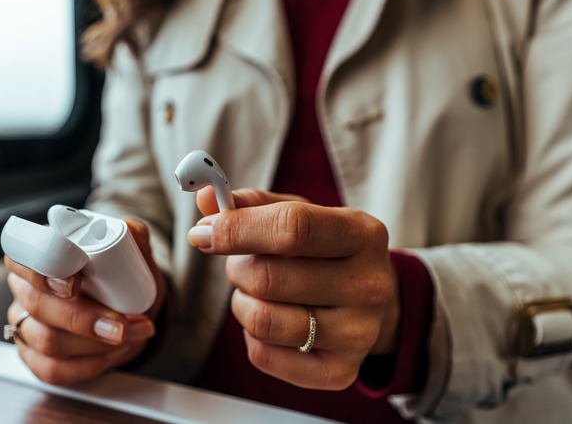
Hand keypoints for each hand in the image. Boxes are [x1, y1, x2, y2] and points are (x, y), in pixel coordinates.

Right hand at [4, 218, 166, 384]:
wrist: (127, 307)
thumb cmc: (118, 276)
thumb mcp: (131, 253)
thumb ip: (134, 235)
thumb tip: (132, 229)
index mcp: (37, 254)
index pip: (22, 254)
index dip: (44, 268)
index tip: (75, 281)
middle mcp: (24, 289)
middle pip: (37, 304)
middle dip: (83, 318)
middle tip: (120, 323)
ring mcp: (25, 325)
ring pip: (47, 341)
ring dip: (95, 344)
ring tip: (129, 335)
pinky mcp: (34, 358)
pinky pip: (53, 370)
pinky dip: (90, 365)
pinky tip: (111, 353)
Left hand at [190, 187, 399, 389]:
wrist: (369, 302)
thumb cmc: (324, 251)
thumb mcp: (301, 214)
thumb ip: (253, 204)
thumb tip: (207, 198)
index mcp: (363, 235)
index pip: (292, 228)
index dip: (237, 229)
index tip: (202, 233)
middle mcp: (369, 286)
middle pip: (269, 278)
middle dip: (237, 268)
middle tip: (241, 264)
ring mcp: (358, 335)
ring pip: (262, 321)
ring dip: (241, 303)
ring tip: (256, 292)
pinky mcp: (339, 372)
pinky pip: (263, 355)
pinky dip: (252, 336)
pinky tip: (273, 319)